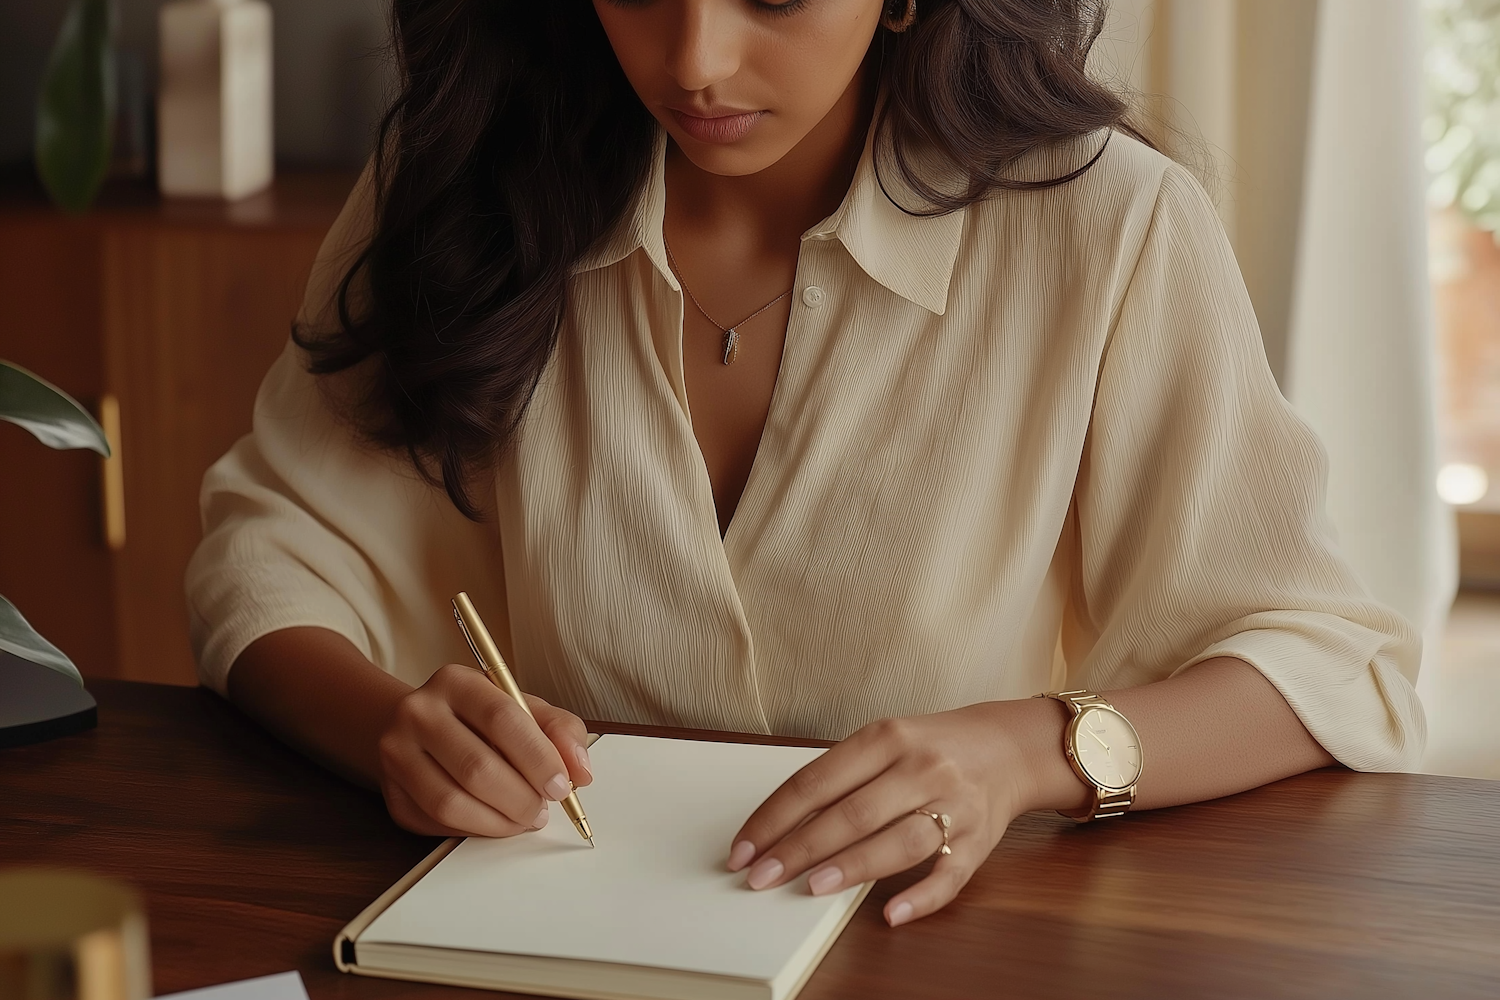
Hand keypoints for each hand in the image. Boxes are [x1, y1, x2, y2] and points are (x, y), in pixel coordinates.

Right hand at [376, 663, 592, 837]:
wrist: (416, 728)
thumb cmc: (481, 720)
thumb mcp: (524, 709)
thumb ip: (561, 732)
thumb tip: (580, 772)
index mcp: (457, 682)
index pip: (502, 718)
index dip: (538, 757)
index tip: (561, 785)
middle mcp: (419, 713)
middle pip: (476, 767)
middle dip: (521, 798)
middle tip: (542, 810)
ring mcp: (396, 754)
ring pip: (451, 803)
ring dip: (499, 822)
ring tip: (523, 819)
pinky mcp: (392, 794)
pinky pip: (436, 824)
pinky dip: (474, 830)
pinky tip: (493, 820)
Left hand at [727, 702, 1067, 926]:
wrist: (1006, 747)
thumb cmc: (929, 748)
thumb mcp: (884, 741)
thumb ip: (840, 777)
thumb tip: (780, 827)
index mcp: (886, 737)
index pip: (817, 781)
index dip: (774, 818)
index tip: (744, 849)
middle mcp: (920, 767)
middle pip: (852, 812)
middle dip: (800, 848)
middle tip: (761, 876)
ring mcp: (953, 804)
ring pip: (899, 840)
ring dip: (853, 866)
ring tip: (812, 887)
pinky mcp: (979, 840)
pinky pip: (950, 874)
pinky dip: (921, 897)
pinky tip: (892, 914)